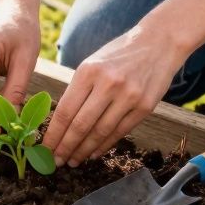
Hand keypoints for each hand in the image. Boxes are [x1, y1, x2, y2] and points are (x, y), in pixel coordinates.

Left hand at [42, 23, 186, 165]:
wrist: (159, 43)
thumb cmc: (119, 54)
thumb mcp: (93, 63)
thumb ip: (78, 90)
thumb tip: (60, 123)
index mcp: (89, 71)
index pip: (65, 110)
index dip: (54, 134)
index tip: (45, 148)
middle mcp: (108, 84)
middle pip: (80, 125)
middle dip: (66, 147)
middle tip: (57, 161)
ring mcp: (128, 96)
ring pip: (100, 132)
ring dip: (84, 150)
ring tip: (74, 160)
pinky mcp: (145, 106)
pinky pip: (120, 132)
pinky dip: (105, 145)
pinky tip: (94, 153)